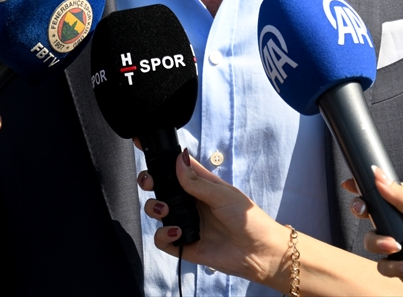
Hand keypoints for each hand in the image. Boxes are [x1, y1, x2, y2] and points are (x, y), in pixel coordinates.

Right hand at [139, 150, 293, 285]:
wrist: (258, 252)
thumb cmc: (247, 218)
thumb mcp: (223, 195)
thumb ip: (197, 181)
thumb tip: (179, 159)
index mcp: (200, 184)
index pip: (176, 167)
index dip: (160, 159)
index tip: (145, 149)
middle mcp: (189, 201)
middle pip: (160, 187)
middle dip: (149, 182)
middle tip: (149, 184)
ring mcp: (185, 221)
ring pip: (156, 211)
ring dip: (153, 208)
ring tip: (165, 210)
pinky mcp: (183, 243)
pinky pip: (162, 239)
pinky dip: (163, 234)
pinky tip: (178, 232)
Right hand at [342, 168, 402, 295]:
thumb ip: (400, 197)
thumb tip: (377, 174)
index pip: (385, 191)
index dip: (367, 188)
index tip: (349, 184)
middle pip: (373, 215)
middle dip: (367, 216)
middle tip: (363, 212)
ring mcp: (402, 245)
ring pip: (373, 241)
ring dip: (382, 245)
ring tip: (398, 249)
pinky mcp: (401, 266)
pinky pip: (383, 265)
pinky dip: (396, 267)